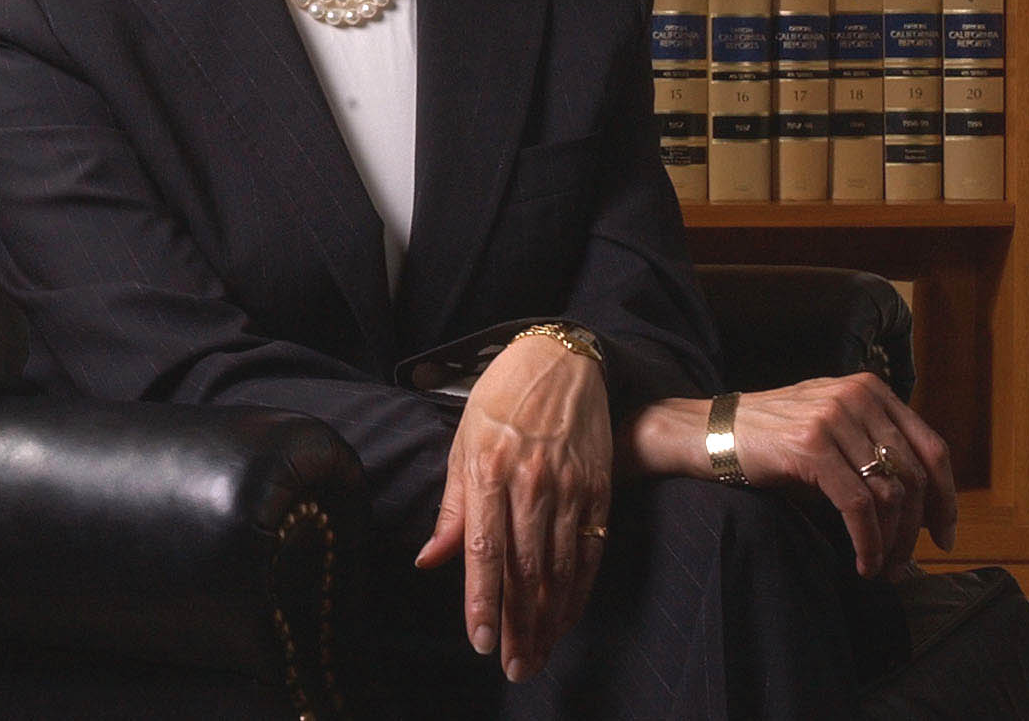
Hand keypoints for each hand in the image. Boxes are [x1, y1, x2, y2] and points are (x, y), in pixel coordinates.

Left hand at [413, 334, 612, 682]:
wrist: (560, 360)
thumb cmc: (499, 401)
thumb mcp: (463, 443)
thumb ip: (452, 507)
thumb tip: (430, 559)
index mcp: (488, 471)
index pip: (484, 551)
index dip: (482, 601)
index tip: (481, 642)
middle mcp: (529, 483)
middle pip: (524, 570)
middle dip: (518, 625)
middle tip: (515, 667)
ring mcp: (568, 488)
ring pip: (558, 568)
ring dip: (548, 618)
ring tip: (538, 653)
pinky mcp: (598, 490)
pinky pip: (589, 552)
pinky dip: (579, 590)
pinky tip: (567, 616)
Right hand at [725, 375, 956, 577]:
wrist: (708, 430)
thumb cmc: (771, 437)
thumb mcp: (831, 428)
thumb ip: (873, 448)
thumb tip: (923, 509)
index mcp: (869, 390)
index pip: (931, 448)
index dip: (947, 498)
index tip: (944, 534)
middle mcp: (856, 397)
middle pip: (914, 476)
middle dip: (916, 530)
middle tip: (906, 564)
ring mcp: (832, 419)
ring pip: (889, 495)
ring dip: (892, 543)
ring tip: (882, 568)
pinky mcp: (810, 446)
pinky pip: (857, 506)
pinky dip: (867, 542)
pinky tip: (862, 561)